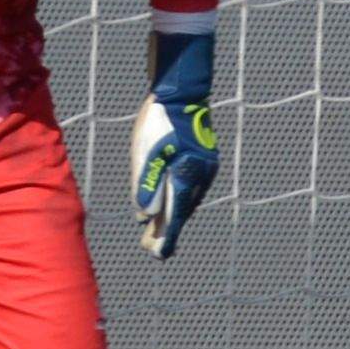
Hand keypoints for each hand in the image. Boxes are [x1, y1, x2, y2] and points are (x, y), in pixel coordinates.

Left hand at [131, 86, 224, 255]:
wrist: (183, 92)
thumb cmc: (158, 121)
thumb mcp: (144, 152)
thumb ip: (145, 185)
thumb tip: (143, 216)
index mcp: (185, 177)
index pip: (175, 216)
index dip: (166, 237)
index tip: (158, 256)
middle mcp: (200, 177)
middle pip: (182, 211)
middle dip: (166, 231)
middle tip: (152, 249)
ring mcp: (205, 168)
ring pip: (187, 199)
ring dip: (172, 215)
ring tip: (157, 230)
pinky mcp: (205, 159)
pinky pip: (192, 187)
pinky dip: (179, 198)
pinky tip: (170, 201)